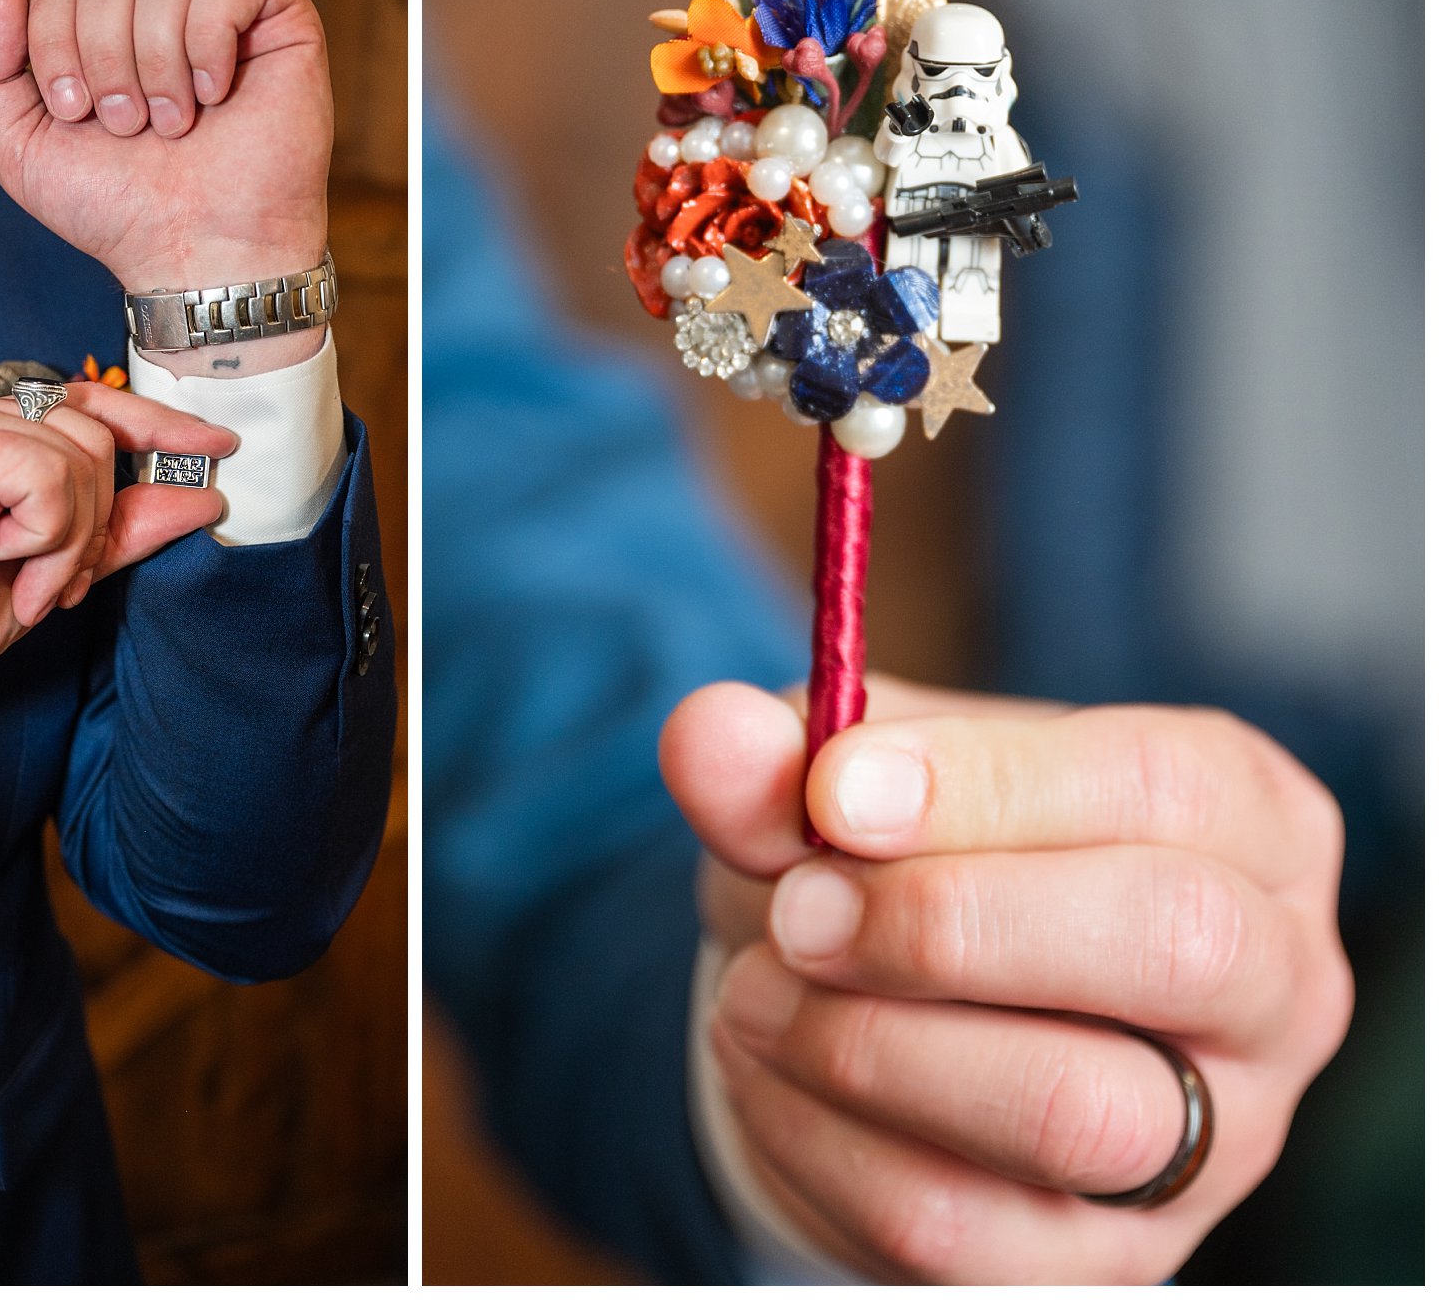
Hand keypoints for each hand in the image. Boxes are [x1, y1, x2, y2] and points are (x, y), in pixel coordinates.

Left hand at [0, 0, 331, 302]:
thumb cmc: (120, 211)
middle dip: (104, 53)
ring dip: (157, 58)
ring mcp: (220, 12)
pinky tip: (217, 92)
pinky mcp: (279, 18)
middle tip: (128, 126)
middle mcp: (158, 12)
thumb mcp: (23, 150)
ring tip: (175, 123)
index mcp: (101, 32)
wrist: (199, 256)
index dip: (55, 42)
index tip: (78, 115)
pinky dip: (211, 35)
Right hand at [0, 385, 234, 737]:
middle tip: (53, 583)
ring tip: (19, 580)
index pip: (94, 406)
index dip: (159, 427)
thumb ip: (121, 526)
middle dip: (95, 524)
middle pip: (98, 437)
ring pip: (80, 459)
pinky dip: (43, 538)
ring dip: (66, 542)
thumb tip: (203, 496)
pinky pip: (50, 479)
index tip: (219, 447)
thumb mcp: (58, 567)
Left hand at [663, 676, 1352, 1282]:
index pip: (1163, 785)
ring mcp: (1214, 1144)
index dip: (987, 783)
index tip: (832, 790)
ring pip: (1076, 1111)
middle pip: (1172, 945)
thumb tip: (710, 736)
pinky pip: (960, 1225)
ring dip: (866, 1044)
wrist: (879, 1004)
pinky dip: (820, 1141)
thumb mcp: (840, 778)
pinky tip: (763, 1070)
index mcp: (1244, 818)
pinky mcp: (1104, 1262)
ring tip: (757, 991)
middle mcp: (1274, 982)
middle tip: (798, 909)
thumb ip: (779, 755)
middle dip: (946, 920)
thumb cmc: (898, 856)